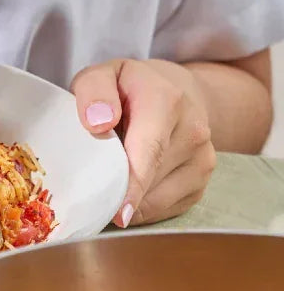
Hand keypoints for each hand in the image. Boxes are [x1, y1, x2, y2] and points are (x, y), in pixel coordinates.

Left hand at [71, 58, 215, 227]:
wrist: (176, 92)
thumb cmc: (127, 88)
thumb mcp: (102, 75)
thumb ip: (93, 90)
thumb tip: (98, 123)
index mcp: (166, 100)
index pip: (150, 150)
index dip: (133, 186)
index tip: (117, 215)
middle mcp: (194, 131)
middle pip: (149, 180)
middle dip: (115, 193)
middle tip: (87, 192)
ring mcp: (203, 160)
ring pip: (157, 201)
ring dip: (127, 202)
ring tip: (108, 181)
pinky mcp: (201, 184)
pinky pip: (165, 211)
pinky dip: (140, 208)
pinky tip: (128, 189)